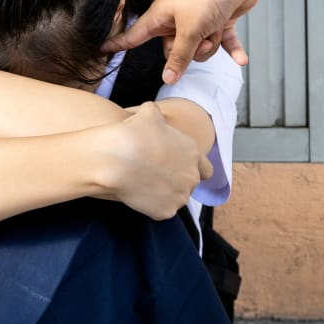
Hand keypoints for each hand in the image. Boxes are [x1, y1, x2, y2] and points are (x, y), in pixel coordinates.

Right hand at [96, 102, 213, 220]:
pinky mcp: (165, 212)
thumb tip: (150, 112)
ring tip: (143, 184)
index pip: (206, 169)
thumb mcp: (148, 114)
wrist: (116, 159)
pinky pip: (160, 210)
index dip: (193, 168)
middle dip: (176, 181)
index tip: (178, 167)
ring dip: (164, 193)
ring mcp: (179, 196)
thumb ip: (156, 114)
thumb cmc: (133, 134)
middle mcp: (192, 177)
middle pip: (190, 184)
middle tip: (154, 175)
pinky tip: (136, 194)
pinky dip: (150, 205)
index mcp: (193, 153)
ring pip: (175, 198)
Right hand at [101, 0, 260, 83]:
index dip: (118, 43)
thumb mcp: (190, 31)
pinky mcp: (217, 20)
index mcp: (161, 17)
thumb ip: (179, 57)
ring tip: (216, 30)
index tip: (102, 50)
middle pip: (173, 50)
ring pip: (198, 49)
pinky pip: (222, 42)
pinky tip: (242, 59)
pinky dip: (231, 48)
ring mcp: (197, 20)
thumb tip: (168, 78)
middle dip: (189, 51)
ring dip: (210, 45)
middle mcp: (176, 19)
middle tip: (198, 39)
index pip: (134, 35)